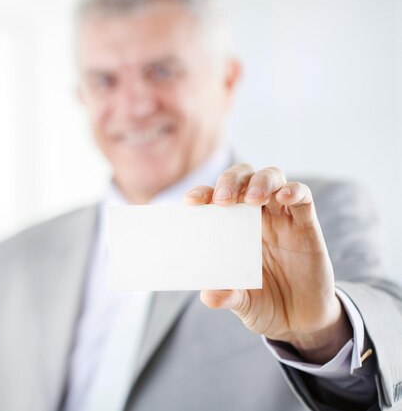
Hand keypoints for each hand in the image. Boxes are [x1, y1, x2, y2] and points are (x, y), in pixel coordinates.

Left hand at [184, 164, 351, 363]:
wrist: (300, 321)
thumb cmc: (264, 302)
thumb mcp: (242, 303)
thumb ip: (227, 296)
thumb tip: (209, 295)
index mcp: (231, 227)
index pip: (214, 198)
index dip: (202, 193)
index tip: (191, 201)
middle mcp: (255, 216)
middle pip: (243, 177)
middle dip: (231, 180)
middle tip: (223, 199)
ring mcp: (282, 218)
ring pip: (272, 178)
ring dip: (260, 181)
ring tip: (252, 199)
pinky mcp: (307, 225)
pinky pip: (303, 198)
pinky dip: (294, 191)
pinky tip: (284, 197)